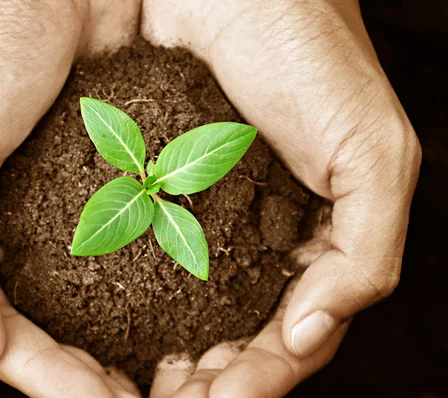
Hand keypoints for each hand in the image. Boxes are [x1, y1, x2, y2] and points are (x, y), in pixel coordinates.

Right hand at [0, 0, 140, 395]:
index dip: (46, 376)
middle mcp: (4, 232)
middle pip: (46, 326)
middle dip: (88, 370)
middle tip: (142, 397)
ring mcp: (55, 210)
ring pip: (86, 298)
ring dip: (120, 338)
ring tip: (163, 371)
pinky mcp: (99, 182)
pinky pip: (121, 248)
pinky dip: (143, 283)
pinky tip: (174, 305)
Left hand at [143, 0, 420, 395]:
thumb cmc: (311, 54)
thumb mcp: (372, 153)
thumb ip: (364, 249)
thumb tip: (309, 333)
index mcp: (311, 238)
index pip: (291, 329)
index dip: (263, 373)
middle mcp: (254, 235)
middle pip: (234, 330)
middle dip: (210, 378)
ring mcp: (203, 215)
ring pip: (187, 306)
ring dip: (169, 354)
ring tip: (143, 387)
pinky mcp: (156, 189)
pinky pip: (143, 256)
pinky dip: (133, 299)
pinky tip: (116, 326)